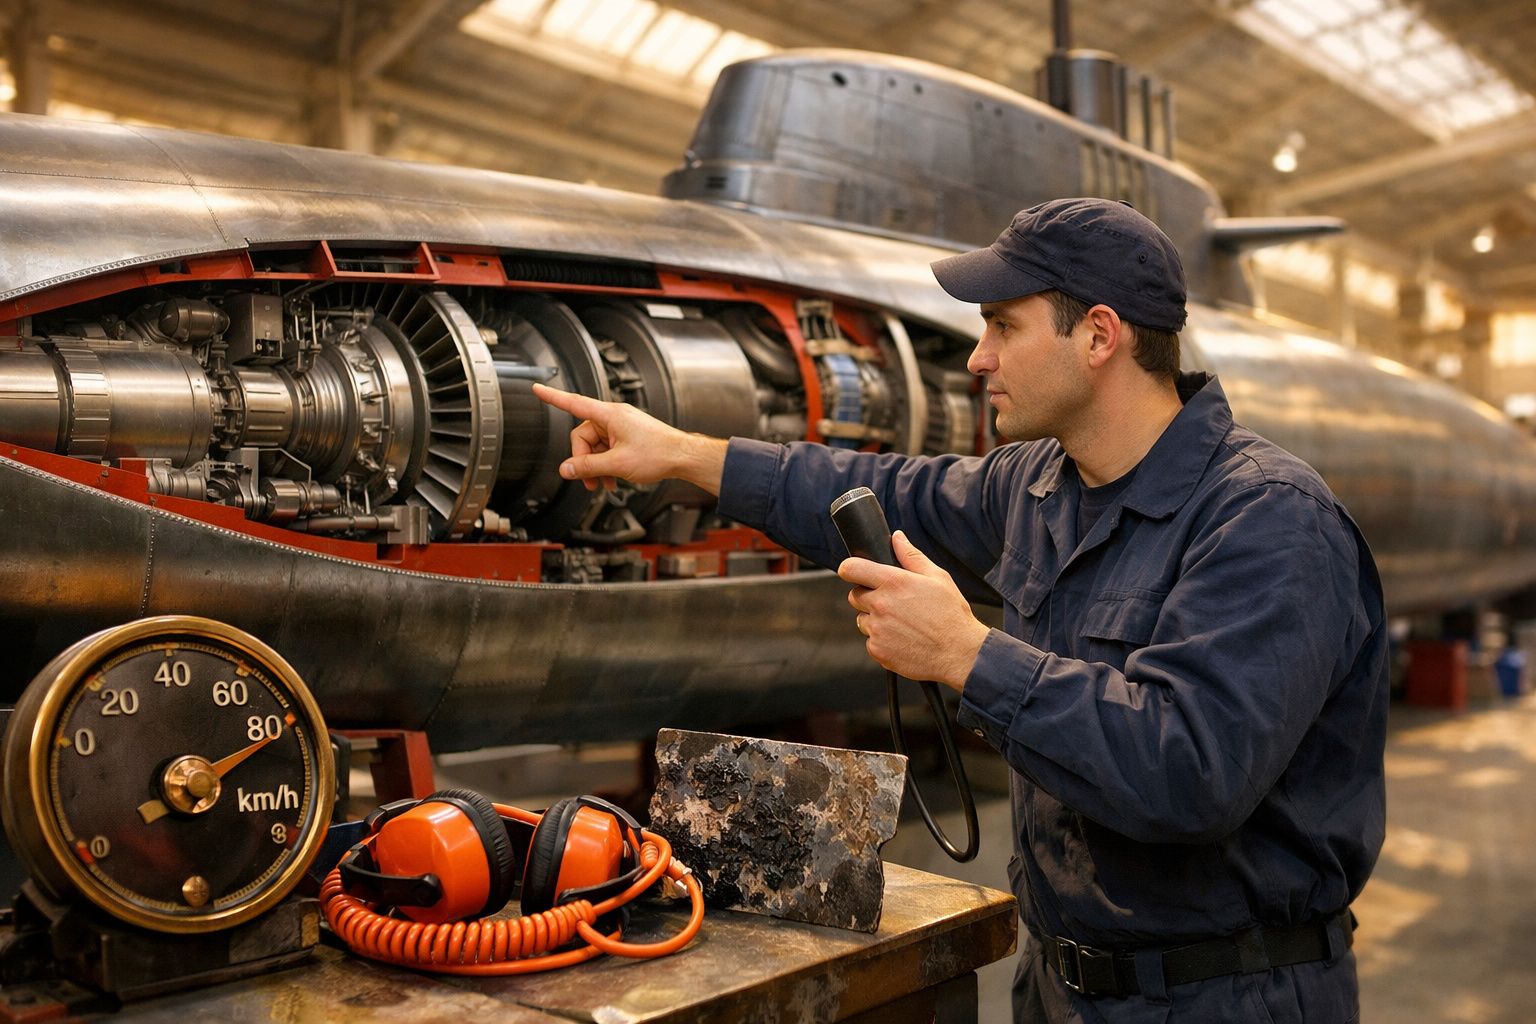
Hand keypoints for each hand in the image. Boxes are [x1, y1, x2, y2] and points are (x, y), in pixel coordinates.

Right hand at [531, 383, 727, 493]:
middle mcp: (614, 417)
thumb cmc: (658, 453)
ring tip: (605, 484)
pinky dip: (607, 465)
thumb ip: (588, 467)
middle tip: (589, 481)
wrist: (683, 457)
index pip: (574, 403)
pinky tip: (613, 480)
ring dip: (597, 466)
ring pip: (596, 446)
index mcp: (609, 415)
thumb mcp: (617, 464)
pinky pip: (608, 449)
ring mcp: (622, 427)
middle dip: (584, 460)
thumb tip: (566, 469)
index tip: (537, 389)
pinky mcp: (628, 436)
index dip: (553, 397)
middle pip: (583, 436)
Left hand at [839, 531, 989, 692]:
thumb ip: (912, 556)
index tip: (855, 573)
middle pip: (854, 596)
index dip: (850, 570)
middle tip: (892, 603)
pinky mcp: (878, 650)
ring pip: (862, 620)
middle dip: (867, 597)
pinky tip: (903, 639)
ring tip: (902, 624)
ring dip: (875, 620)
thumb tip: (897, 537)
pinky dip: (882, 641)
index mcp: (893, 582)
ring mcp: (877, 629)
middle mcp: (881, 604)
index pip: (851, 569)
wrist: (960, 653)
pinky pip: (870, 642)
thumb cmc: (951, 614)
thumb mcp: (937, 577)